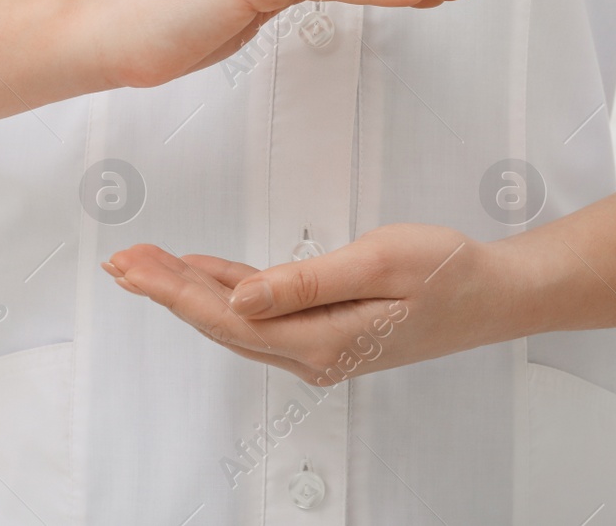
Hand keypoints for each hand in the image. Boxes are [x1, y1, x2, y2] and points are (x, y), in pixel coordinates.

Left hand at [103, 224, 525, 385]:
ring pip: (237, 319)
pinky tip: (205, 272)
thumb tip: (238, 297)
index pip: (227, 316)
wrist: (494, 294)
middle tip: (121, 260)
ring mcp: (320, 347)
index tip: (133, 264)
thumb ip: (304, 282)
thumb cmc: (446, 271)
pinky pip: (264, 313)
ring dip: (191, 291)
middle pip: (222, 322)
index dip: (173, 291)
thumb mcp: (379, 262)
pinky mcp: (328, 331)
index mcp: (320, 340)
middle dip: (167, 290)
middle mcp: (312, 354)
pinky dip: (228, 289)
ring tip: (147, 264)